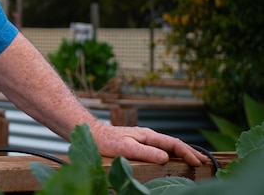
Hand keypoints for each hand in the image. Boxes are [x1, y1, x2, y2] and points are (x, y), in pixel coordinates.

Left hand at [89, 122, 208, 166]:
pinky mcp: (139, 143)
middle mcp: (148, 135)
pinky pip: (160, 148)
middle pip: (174, 143)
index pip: (174, 144)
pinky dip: (171, 153)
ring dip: (182, 153)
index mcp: (148, 135)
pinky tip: (172, 159)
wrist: (92, 133)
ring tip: (194, 161)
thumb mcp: (126, 148)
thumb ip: (146, 152)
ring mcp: (144, 139)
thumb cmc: (106, 141)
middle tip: (204, 162)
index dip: (188, 153)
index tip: (199, 163)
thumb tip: (166, 157)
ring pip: (168, 145)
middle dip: (190, 152)